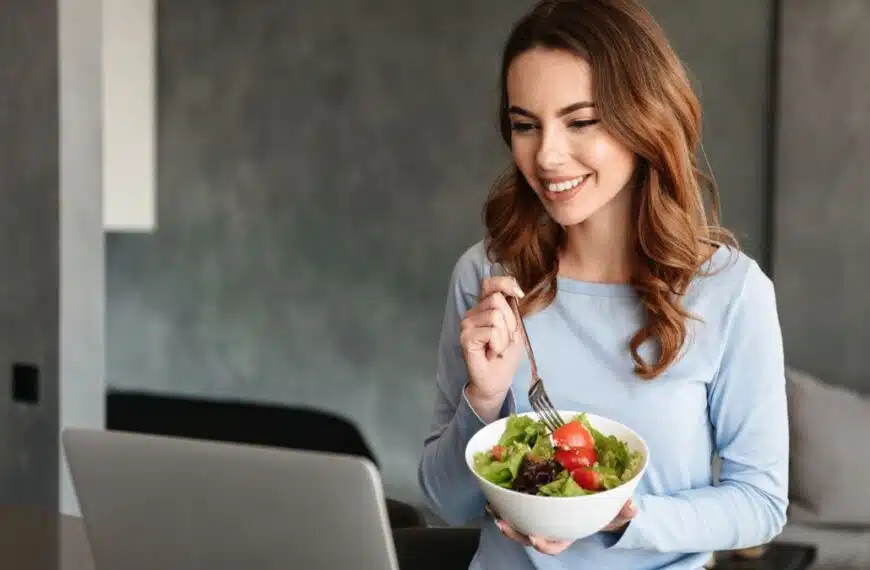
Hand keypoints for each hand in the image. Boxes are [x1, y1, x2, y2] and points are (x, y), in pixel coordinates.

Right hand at [460, 277, 524, 419]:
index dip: (505, 283)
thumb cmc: (504, 357)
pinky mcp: (466, 337)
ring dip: (505, 336)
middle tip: (504, 340)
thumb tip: (514, 292)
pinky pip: (492, 331)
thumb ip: (511, 310)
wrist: (495, 382)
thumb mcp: (514, 330)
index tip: (519, 294)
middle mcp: (473, 313)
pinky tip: (492, 353)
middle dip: (509, 322)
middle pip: (497, 300)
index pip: (490, 283)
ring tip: (497, 348)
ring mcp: (467, 324)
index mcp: (484, 308)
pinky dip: (499, 344)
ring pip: (496, 316)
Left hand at [488, 499, 636, 555]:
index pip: (555, 544)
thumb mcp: (617, 509)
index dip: (544, 544)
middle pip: (528, 536)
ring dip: (503, 516)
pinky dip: (503, 498)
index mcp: (568, 531)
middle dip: (514, 532)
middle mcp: (550, 525)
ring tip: (492, 507)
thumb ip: (624, 509)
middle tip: (503, 523)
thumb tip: (631, 506)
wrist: (596, 494)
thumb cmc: (604, 507)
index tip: (535, 538)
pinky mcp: (531, 499)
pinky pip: (514, 502)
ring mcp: (539, 514)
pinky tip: (494, 489)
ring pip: (517, 521)